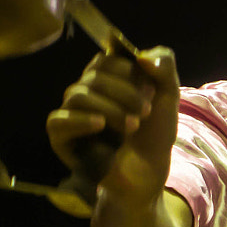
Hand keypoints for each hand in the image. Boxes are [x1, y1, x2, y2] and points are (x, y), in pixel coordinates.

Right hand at [45, 46, 180, 208]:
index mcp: (104, 78)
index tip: (152, 91)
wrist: (148, 170)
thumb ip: (164, 65)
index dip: (129, 72)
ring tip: (133, 126)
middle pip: (93, 76)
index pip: (106, 60)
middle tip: (146, 112)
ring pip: (78, 95)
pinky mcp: (61, 137)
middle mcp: (84, 91)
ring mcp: (70, 113)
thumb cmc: (154, 133)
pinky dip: (80, 120)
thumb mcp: (168, 94)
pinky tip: (100, 125)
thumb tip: (141, 55)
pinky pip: (58, 121)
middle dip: (125, 93)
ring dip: (111, 108)